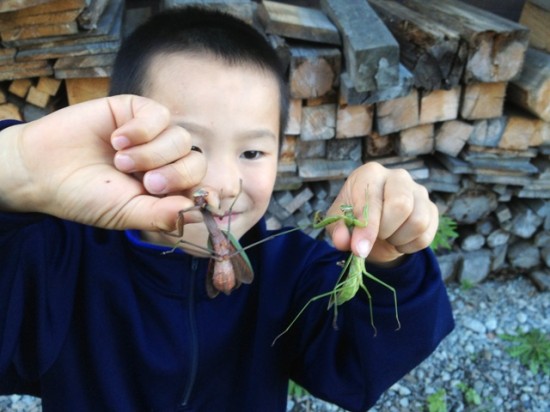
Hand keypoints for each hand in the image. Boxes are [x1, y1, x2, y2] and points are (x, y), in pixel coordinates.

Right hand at [0, 95, 205, 230]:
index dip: (201, 192)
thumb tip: (197, 211)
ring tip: (119, 161)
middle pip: (196, 162)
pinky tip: (116, 139)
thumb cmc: (85, 196)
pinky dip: (141, 129)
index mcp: (165, 189)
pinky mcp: (136, 111)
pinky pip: (159, 114)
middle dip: (175, 174)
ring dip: (152, 153)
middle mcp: (164, 161)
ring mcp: (152, 135)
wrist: (42, 170)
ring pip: (180, 138)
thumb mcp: (126, 213)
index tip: (192, 199)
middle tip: (147, 182)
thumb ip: (161, 215)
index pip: (199, 187)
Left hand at [325, 162, 438, 264]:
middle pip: (401, 205)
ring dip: (399, 239)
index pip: (373, 200)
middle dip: (386, 230)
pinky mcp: (431, 208)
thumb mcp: (339, 224)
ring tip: (386, 237)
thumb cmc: (354, 218)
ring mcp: (418, 191)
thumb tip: (342, 242)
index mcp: (370, 174)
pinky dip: (410, 246)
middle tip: (376, 235)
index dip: (367, 228)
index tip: (360, 250)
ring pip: (418, 222)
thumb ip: (338, 231)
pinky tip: (398, 240)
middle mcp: (398, 176)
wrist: (374, 226)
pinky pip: (427, 235)